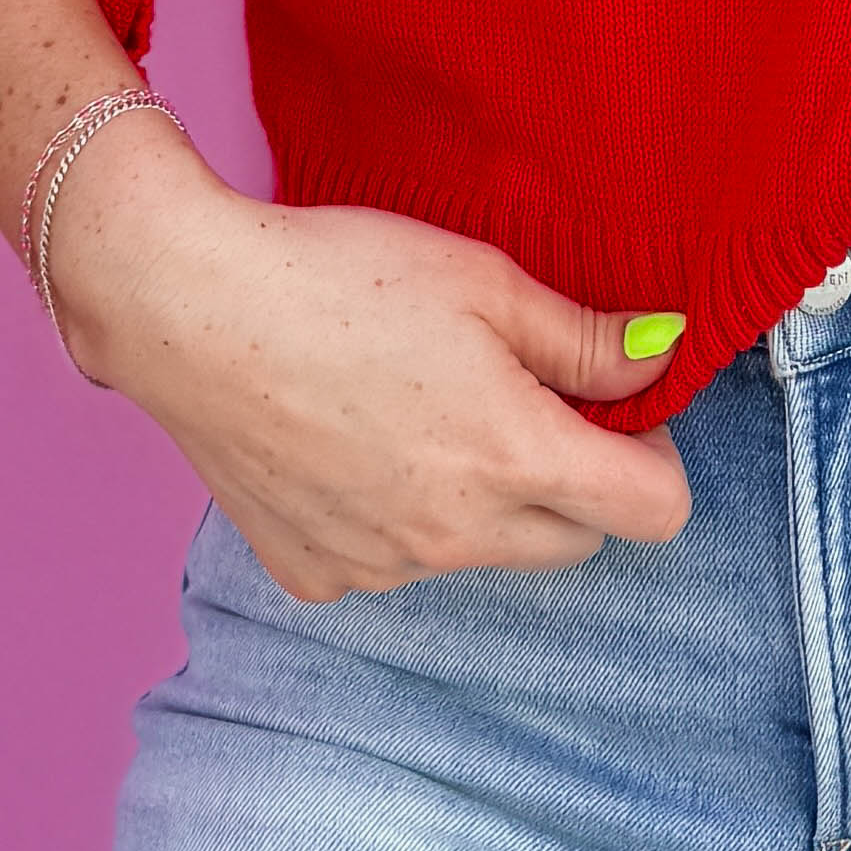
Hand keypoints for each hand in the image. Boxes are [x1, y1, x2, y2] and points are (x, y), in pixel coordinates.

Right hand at [40, 112, 693, 603]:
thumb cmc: (340, 275)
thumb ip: (586, 337)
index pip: (654, 511)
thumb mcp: (484, 281)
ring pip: (485, 553)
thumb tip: (664, 356)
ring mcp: (383, 565)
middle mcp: (457, 533)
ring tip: (415, 409)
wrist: (187, 307)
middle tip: (516, 398)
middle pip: (576, 540)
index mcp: (514, 455)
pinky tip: (349, 445)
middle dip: (572, 480)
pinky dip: (396, 519)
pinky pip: (396, 563)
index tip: (612, 408)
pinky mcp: (318, 575)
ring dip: (483, 502)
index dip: (653, 454)